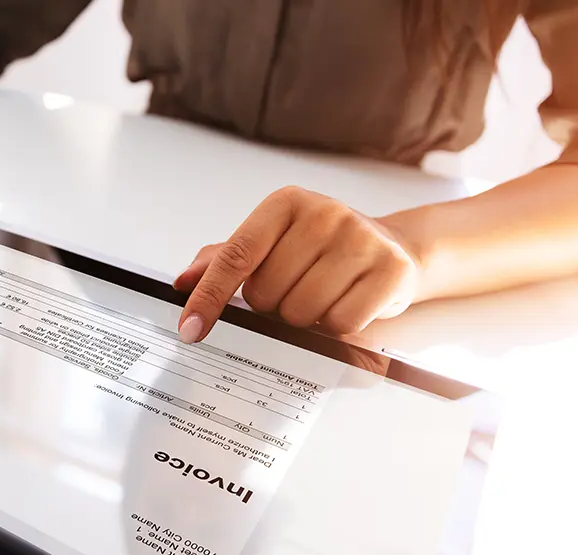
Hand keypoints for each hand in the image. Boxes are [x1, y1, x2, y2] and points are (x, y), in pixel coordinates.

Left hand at [173, 186, 422, 341]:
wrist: (394, 247)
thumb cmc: (320, 249)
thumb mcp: (272, 243)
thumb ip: (224, 260)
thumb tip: (183, 281)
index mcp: (286, 203)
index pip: (236, 255)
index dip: (209, 295)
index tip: (190, 328)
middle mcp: (325, 213)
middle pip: (267, 292)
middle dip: (272, 303)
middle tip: (295, 288)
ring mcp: (361, 239)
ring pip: (301, 311)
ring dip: (303, 317)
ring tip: (321, 294)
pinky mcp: (391, 270)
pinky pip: (340, 324)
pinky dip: (335, 326)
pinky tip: (346, 302)